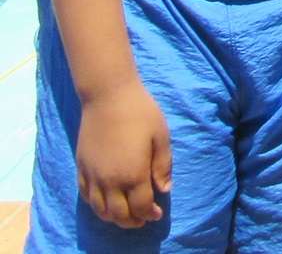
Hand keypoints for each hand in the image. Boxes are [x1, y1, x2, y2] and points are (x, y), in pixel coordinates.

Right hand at [76, 78, 171, 228]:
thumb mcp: (161, 137)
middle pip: (119, 215)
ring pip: (100, 210)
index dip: (150, 214)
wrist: (108, 96)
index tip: (158, 213)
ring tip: (126, 214)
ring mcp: (92, 175)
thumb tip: (164, 189)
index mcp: (133, 174)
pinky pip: (86, 196)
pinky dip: (96, 205)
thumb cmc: (140, 112)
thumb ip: (162, 166)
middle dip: (133, 221)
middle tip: (143, 218)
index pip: (141, 207)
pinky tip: (105, 202)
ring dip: (113, 217)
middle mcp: (110, 180)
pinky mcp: (81, 167)